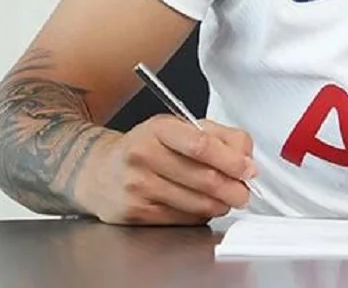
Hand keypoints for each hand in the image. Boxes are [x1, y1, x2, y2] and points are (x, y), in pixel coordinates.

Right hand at [79, 116, 256, 224]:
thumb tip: (247, 157)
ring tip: (224, 199)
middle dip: (233, 189)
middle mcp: (144, 155)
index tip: (249, 170)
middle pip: (203, 178)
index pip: (201, 145)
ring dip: (219, 205)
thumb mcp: (179, 128)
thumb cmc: (146, 147)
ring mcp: (137, 186)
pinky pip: (182, 219)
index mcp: (159, 129)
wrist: (99, 171)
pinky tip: (198, 206)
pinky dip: (199, 216)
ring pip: (196, 203)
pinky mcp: (135, 212)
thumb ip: (219, 136)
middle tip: (244, 192)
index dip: (231, 160)